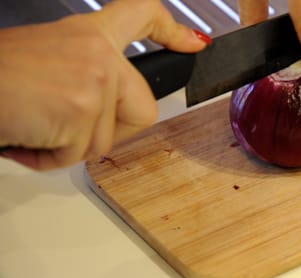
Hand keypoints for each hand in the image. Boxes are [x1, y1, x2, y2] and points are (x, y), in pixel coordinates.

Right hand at [0, 0, 209, 169]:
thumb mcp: (49, 61)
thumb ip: (88, 76)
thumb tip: (108, 106)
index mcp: (89, 35)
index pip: (142, 16)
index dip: (172, 30)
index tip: (193, 43)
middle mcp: (98, 52)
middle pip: (144, 110)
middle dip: (111, 132)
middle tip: (69, 127)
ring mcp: (94, 79)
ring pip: (107, 141)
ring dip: (68, 146)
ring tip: (33, 123)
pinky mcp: (82, 109)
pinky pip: (78, 155)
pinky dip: (48, 158)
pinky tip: (26, 135)